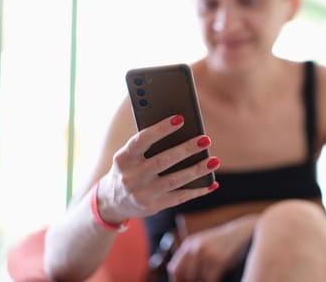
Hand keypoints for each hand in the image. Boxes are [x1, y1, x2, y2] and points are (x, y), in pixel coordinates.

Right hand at [97, 114, 219, 224]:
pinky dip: (197, 190)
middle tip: (205, 139)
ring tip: (214, 160)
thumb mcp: (129, 156)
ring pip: (175, 181)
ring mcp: (142, 194)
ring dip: (197, 170)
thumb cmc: (128, 168)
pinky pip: (179, 197)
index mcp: (123, 159)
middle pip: (163, 161)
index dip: (161, 129)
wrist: (111, 202)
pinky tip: (211, 182)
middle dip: (186, 150)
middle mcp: (131, 177)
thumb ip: (148, 145)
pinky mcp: (153, 207)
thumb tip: (182, 130)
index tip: (180, 118)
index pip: (142, 141)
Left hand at [167, 223, 249, 281]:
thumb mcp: (203, 244)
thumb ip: (191, 258)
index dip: (177, 280)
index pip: (174, 268)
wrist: (242, 233)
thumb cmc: (223, 242)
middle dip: (191, 281)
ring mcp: (207, 254)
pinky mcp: (219, 260)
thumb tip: (180, 277)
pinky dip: (213, 280)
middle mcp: (195, 248)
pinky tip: (218, 277)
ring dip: (204, 280)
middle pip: (185, 275)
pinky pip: (210, 279)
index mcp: (189, 244)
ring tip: (211, 275)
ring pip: (198, 279)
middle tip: (200, 279)